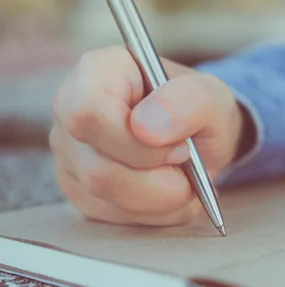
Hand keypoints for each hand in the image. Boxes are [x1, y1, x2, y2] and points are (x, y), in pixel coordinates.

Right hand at [50, 47, 247, 225]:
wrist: (199, 137)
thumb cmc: (199, 109)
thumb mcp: (212, 96)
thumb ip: (189, 102)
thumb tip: (145, 127)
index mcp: (98, 71)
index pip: (89, 114)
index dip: (137, 143)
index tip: (180, 146)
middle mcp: (70, 110)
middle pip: (98, 168)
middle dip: (159, 179)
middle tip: (189, 163)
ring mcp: (70, 153)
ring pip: (106, 196)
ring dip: (163, 197)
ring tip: (187, 178)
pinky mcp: (79, 189)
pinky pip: (114, 215)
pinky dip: (157, 211)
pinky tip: (173, 190)